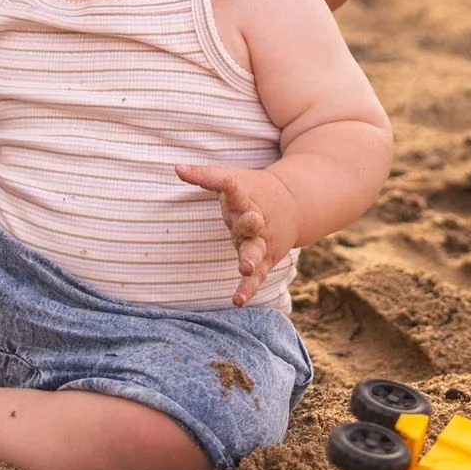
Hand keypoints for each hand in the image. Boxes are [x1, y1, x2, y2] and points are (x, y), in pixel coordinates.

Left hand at [175, 163, 299, 305]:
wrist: (294, 205)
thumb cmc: (253, 190)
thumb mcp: (231, 178)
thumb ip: (204, 175)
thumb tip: (176, 168)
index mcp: (245, 197)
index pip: (231, 186)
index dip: (223, 182)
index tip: (219, 179)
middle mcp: (256, 220)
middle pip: (253, 222)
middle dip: (251, 222)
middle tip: (251, 221)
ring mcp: (262, 242)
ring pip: (257, 252)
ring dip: (251, 259)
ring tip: (246, 267)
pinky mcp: (264, 261)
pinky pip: (257, 277)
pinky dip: (248, 288)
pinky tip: (238, 301)